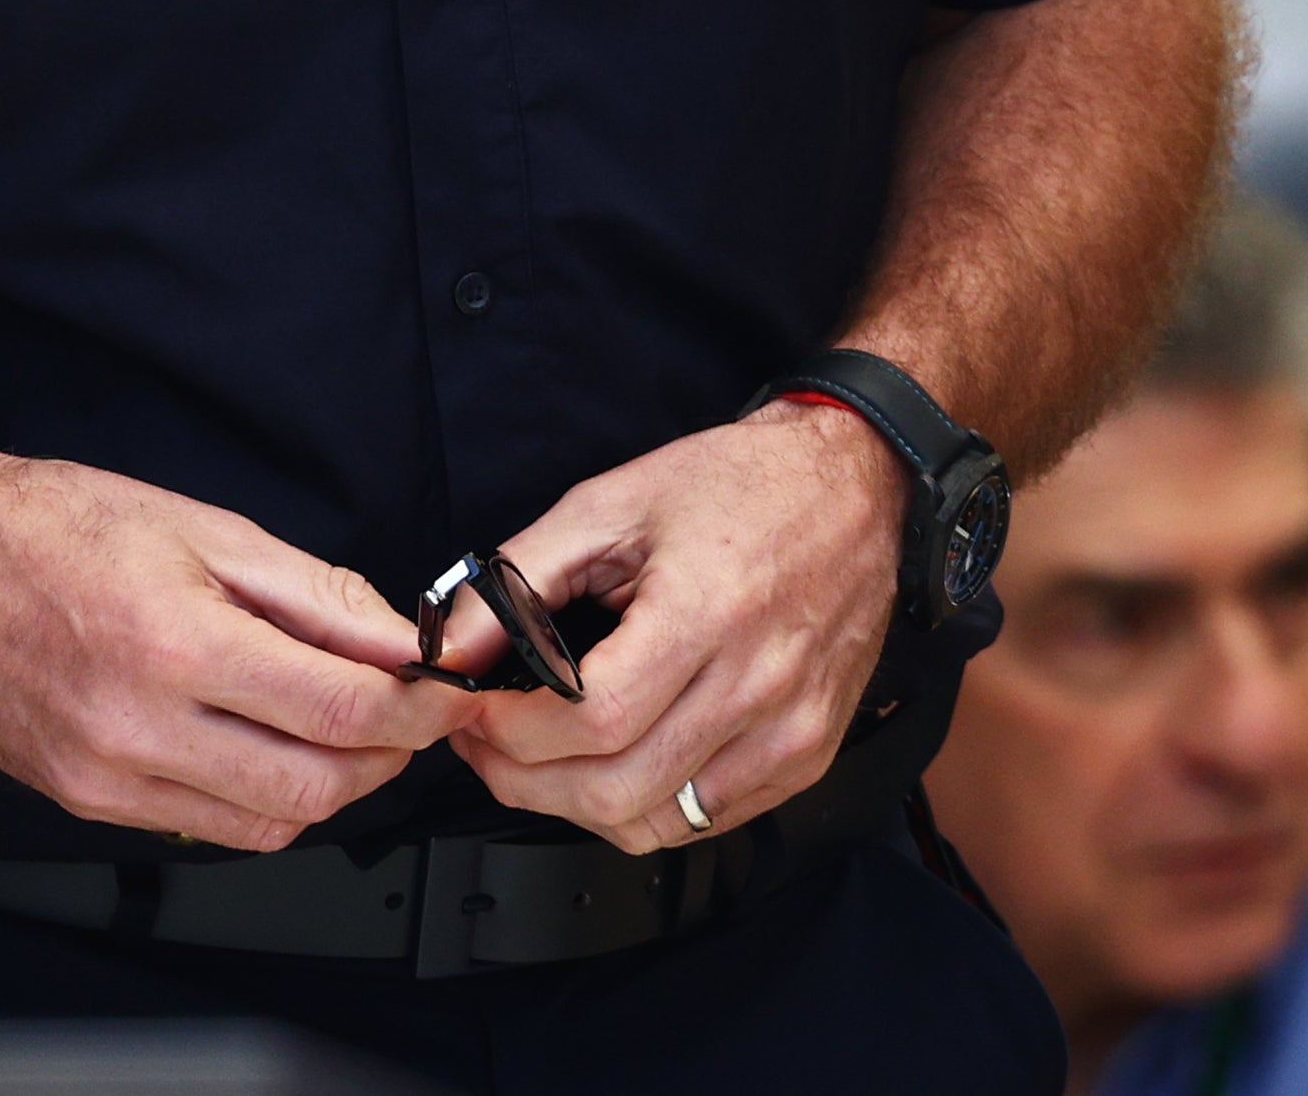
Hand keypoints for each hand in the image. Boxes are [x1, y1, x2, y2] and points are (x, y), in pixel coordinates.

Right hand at [0, 446, 468, 848]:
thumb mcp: (209, 530)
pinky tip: (269, 749)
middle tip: (409, 717)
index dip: (416, 710)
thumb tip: (401, 639)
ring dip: (331, 788)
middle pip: (313, 787)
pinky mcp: (84, 803)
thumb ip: (317, 595)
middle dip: (387, 760)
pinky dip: (261, 803)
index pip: (339, 709)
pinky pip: (205, 831)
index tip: (445, 693)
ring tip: (344, 731)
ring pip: (265, 825)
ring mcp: (107, 778)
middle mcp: (138, 726)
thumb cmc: (61, 529)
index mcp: (177, 642)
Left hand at [440, 397, 906, 851]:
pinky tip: (617, 761)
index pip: (590, 721)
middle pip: (615, 789)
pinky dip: (643, 808)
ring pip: (655, 822)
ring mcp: (791, 730)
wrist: (857, 486)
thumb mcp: (613, 504)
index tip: (472, 713)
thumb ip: (520, 579)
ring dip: (577, 804)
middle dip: (524, 780)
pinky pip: (705, 820)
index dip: (511, 734)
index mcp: (708, 614)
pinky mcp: (807, 755)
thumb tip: (450, 648)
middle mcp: (759, 685)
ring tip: (542, 756)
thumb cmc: (741, 486)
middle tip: (488, 741)